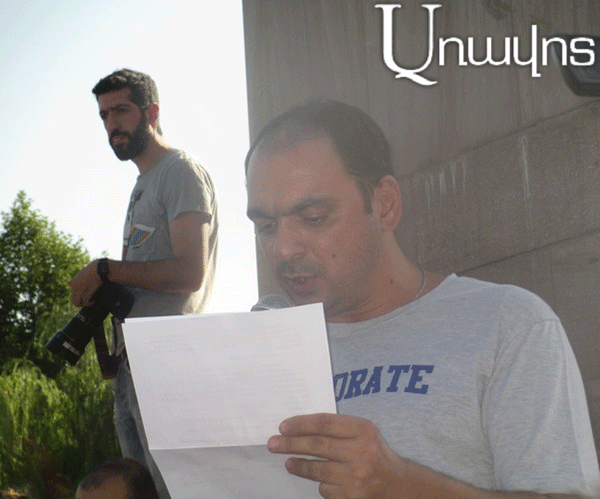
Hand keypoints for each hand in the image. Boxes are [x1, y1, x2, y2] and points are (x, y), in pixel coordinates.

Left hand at [68, 260, 102, 307]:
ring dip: (85, 305)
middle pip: (74, 302)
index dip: (79, 299)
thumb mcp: (81, 274)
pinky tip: (94, 301)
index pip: (73, 296)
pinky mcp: (87, 292)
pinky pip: (85, 302)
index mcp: (74, 283)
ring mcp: (80, 290)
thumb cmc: (92, 269)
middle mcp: (75, 288)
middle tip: (88, 301)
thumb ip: (74, 280)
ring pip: (78, 304)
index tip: (86, 297)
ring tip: (91, 302)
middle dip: (81, 304)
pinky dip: (90, 304)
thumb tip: (68, 283)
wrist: (98, 268)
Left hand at [267, 413, 403, 498]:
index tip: (283, 427)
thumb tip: (299, 427)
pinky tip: (321, 478)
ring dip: (298, 465)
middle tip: (273, 443)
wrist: (395, 483)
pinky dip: (319, 483)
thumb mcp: (362, 431)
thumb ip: (337, 427)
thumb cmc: (372, 451)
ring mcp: (356, 476)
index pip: (324, 423)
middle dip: (291, 444)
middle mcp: (361, 452)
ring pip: (317, 469)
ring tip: (288, 462)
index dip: (301, 424)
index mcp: (363, 430)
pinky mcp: (351, 496)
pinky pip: (325, 488)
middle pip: (317, 445)